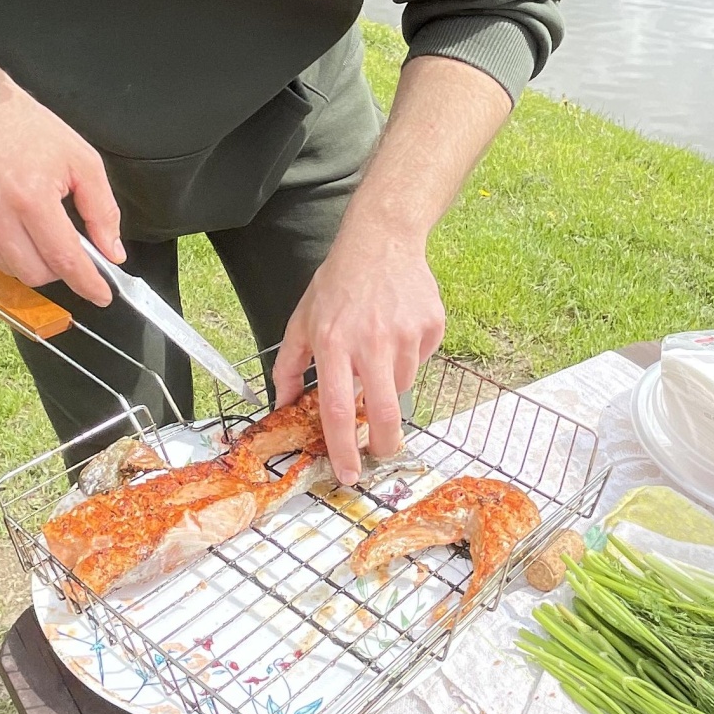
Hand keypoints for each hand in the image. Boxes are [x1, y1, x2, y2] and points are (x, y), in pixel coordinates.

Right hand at [0, 74, 123, 308]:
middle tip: (64, 243)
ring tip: (33, 223)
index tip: (101, 296)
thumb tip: (112, 254)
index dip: (87, 284)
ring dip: (30, 258)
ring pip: (10, 268)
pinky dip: (4, 245)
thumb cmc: (28, 129)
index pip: (64, 260)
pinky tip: (7, 215)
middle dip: (58, 269)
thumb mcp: (81, 159)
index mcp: (32, 196)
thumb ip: (102, 210)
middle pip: (36, 274)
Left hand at [272, 226, 445, 483]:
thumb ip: (289, 365)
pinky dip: (409, 358)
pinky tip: (398, 330)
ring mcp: (405, 334)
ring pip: (402, 385)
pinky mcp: (430, 327)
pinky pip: (421, 361)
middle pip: (384, 412)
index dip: (344, 448)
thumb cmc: (338, 282)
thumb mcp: (303, 320)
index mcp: (334, 343)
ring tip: (379, 350)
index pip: (338, 409)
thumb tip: (283, 402)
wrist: (381, 241)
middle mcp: (371, 341)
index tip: (349, 473)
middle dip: (385, 443)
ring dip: (390, 383)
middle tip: (382, 450)